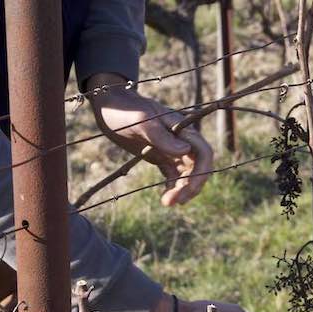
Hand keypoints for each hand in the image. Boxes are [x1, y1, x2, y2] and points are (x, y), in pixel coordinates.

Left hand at [85, 73, 212, 205]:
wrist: (109, 107)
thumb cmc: (125, 110)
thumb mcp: (142, 122)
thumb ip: (162, 136)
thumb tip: (184, 151)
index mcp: (183, 129)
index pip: (203, 153)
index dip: (201, 172)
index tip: (189, 188)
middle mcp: (182, 140)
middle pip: (198, 167)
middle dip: (191, 186)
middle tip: (174, 202)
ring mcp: (172, 149)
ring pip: (187, 174)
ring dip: (182, 190)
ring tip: (167, 203)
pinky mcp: (161, 156)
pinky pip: (173, 175)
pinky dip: (173, 187)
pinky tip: (166, 198)